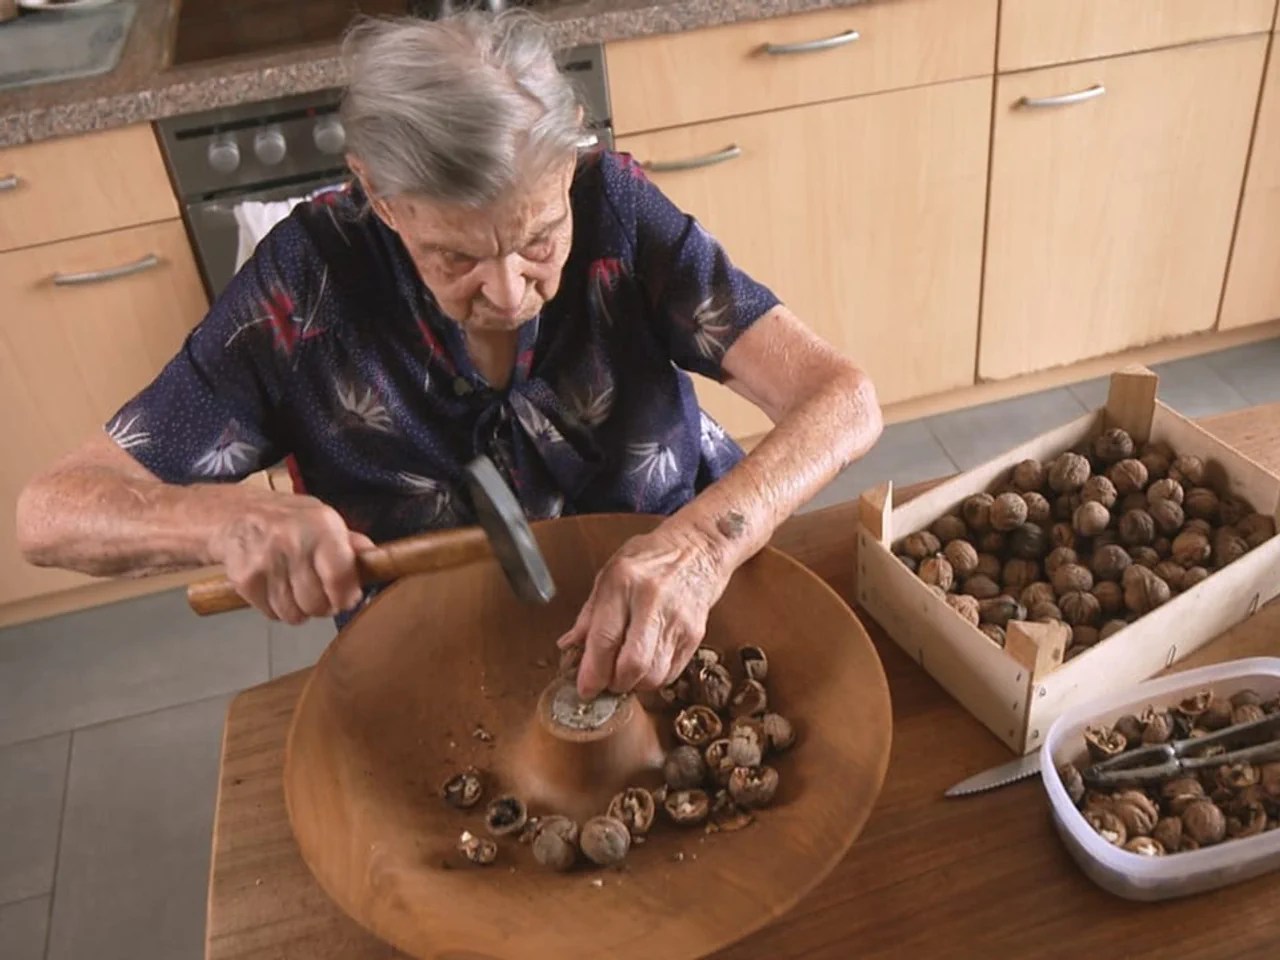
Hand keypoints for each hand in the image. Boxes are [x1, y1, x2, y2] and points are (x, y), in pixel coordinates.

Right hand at [207, 492, 374, 623]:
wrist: (234, 516)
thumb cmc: (287, 520)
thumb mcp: (322, 519)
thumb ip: (350, 542)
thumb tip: (376, 560)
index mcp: (321, 525)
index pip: (340, 576)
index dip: (346, 596)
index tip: (346, 599)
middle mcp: (294, 542)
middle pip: (317, 603)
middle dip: (323, 606)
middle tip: (320, 596)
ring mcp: (267, 562)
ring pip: (294, 614)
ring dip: (300, 610)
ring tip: (297, 591)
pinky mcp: (246, 580)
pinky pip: (271, 614)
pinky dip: (277, 609)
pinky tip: (277, 590)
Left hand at [556, 525, 730, 698]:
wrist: (698, 550)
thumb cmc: (649, 559)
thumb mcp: (610, 573)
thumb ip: (589, 613)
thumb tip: (568, 646)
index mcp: (623, 583)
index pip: (605, 638)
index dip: (592, 671)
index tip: (584, 689)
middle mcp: (651, 601)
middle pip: (632, 664)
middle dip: (614, 684)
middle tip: (605, 683)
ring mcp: (677, 620)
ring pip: (653, 675)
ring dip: (634, 685)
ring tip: (625, 675)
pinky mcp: (695, 635)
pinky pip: (671, 672)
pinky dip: (654, 680)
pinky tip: (646, 668)